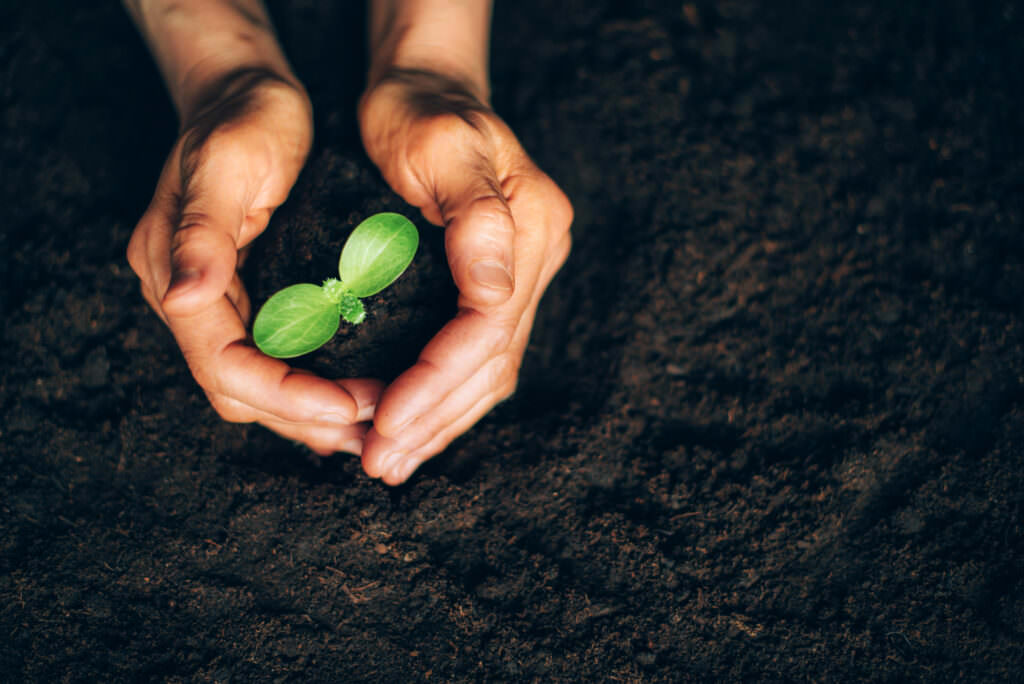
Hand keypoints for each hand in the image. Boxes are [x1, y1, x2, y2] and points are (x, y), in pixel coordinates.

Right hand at [127, 70, 381, 454]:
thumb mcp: (226, 164)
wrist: (247, 92)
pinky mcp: (248, 297)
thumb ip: (203, 233)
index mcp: (175, 276)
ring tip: (376, 423)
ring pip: (260, 386)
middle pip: (244, 391)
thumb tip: (186, 298)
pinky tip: (358, 393)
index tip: (350, 405)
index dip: (288, 396)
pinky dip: (315, 386)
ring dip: (314, 414)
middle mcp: (191, 299)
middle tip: (377, 426)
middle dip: (308, 417)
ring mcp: (217, 301)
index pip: (227, 367)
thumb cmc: (242, 118)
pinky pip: (277, 360)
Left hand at [358, 69, 572, 484]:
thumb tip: (495, 301)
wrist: (424, 88)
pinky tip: (413, 427)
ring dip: (441, 422)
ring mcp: (523, 275)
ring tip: (391, 462)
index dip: (437, 380)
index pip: (489, 327)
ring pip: (491, 371)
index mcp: (531, 226)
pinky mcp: (498, 285)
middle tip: (380, 461)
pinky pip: (479, 358)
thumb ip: (477, 220)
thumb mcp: (442, 144)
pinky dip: (445, 398)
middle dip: (434, 417)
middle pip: (493, 362)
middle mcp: (536, 259)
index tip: (383, 420)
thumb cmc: (419, 108)